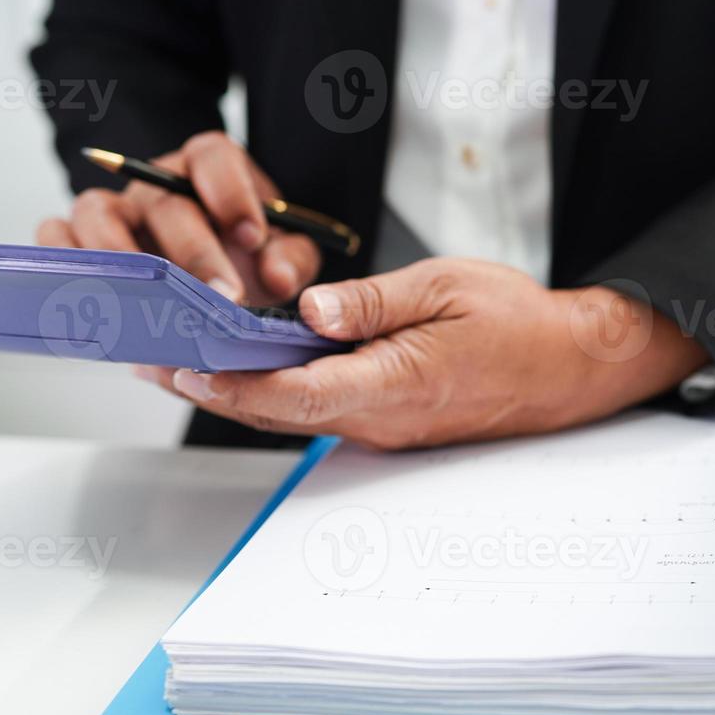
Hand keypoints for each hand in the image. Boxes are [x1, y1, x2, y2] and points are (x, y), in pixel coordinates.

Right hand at [36, 131, 319, 305]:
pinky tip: (90, 300)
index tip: (252, 237)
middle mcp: (154, 183)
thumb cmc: (245, 258)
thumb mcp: (281, 254)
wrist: (209, 279)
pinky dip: (61, 261)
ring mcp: (112, 210)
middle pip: (161, 200)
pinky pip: (53, 236)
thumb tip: (276, 277)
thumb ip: (289, 259)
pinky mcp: (78, 240)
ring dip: (120, 259)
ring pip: (94, 211)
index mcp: (206, 169)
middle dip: (193, 252)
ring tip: (147, 303)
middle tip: (222, 298)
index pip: (212, 156)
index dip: (231, 193)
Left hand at [135, 258, 711, 449]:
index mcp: (395, 384)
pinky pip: (316, 411)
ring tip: (172, 358)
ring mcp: (382, 428)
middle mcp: (380, 419)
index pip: (297, 393)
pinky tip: (243, 366)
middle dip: (210, 387)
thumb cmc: (516, 322)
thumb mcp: (447, 286)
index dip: (235, 383)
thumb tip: (311, 309)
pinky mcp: (385, 422)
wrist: (568, 369)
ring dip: (234, 390)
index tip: (183, 364)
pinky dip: (271, 391)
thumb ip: (374, 302)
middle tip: (146, 357)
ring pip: (291, 415)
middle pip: (278, 411)